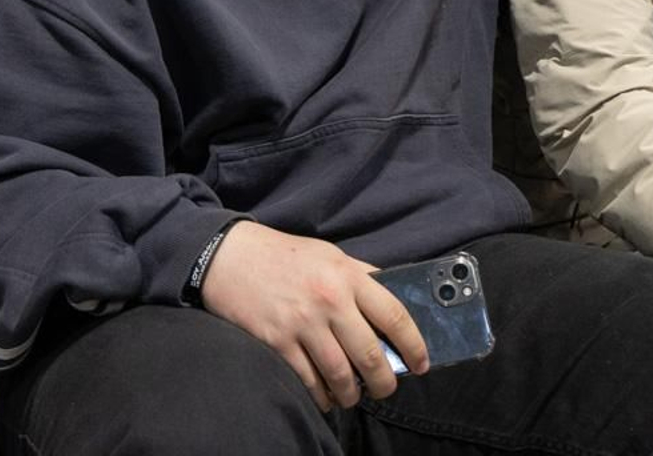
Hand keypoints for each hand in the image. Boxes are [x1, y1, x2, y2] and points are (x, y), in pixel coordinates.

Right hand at [198, 221, 428, 410]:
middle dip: (384, 381)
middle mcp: (330, 300)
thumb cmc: (285, 256)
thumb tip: (390, 309)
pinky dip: (321, 396)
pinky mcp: (277, 342)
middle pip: (370, 354)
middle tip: (386, 388)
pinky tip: (325, 397)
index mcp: (348, 275)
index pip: (395, 315)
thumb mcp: (331, 255)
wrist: (231, 257)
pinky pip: (308, 380)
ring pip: (340, 374)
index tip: (421, 363)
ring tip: (353, 397)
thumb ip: (361, 278)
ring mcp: (302, 323)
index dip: (414, 345)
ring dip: (352, 395)